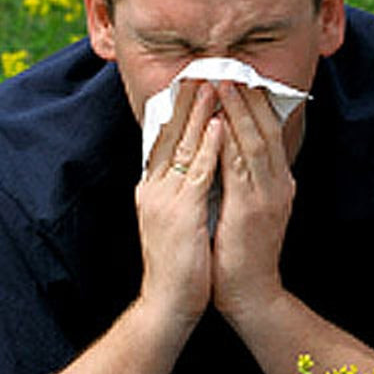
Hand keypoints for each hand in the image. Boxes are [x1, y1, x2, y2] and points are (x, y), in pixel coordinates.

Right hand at [136, 80, 221, 324]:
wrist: (169, 304)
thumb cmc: (180, 264)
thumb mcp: (178, 219)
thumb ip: (182, 191)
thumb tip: (196, 167)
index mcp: (152, 189)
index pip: (164, 139)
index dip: (179, 110)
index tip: (194, 82)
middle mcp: (153, 188)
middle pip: (170, 134)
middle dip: (189, 101)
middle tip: (204, 69)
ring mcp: (165, 199)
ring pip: (183, 145)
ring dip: (201, 113)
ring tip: (215, 84)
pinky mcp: (181, 213)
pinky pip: (197, 172)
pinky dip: (209, 146)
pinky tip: (221, 125)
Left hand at [211, 82, 296, 321]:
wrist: (252, 294)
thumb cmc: (242, 255)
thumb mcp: (248, 209)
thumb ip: (243, 181)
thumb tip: (227, 152)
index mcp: (278, 183)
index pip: (269, 133)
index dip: (255, 104)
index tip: (241, 77)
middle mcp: (278, 183)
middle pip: (267, 128)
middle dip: (249, 97)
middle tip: (232, 67)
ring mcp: (268, 195)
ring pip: (255, 140)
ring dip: (238, 110)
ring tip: (223, 82)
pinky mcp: (253, 208)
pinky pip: (241, 166)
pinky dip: (230, 140)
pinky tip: (218, 121)